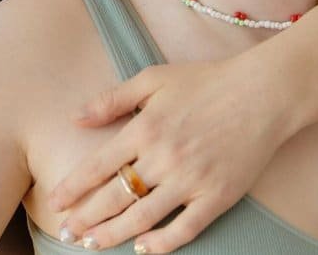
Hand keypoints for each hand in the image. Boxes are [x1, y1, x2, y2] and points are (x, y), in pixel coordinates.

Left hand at [50, 58, 290, 253]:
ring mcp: (191, 180)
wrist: (263, 93)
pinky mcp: (218, 196)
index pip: (96, 166)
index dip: (72, 188)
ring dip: (113, 234)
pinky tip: (143, 248)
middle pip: (114, 197)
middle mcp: (163, 158)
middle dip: (85, 218)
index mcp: (143, 129)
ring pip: (143, 217)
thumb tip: (75, 118)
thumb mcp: (152, 79)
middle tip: (66, 232)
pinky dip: (162, 243)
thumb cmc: (205, 82)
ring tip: (92, 244)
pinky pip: (185, 228)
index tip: (55, 202)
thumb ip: (111, 99)